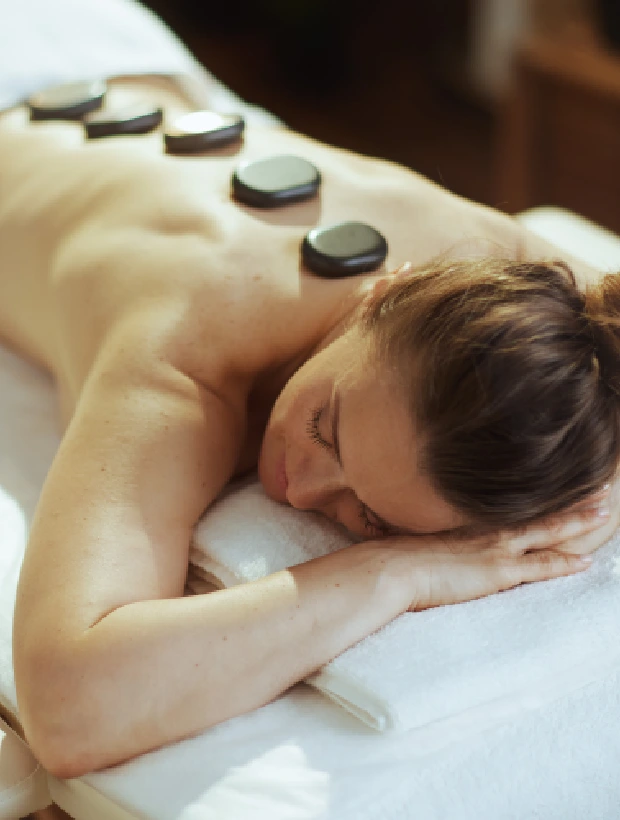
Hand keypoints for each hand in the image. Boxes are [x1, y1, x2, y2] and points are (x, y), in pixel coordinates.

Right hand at [386, 483, 616, 611]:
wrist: (391, 567)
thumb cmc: (398, 556)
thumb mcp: (422, 540)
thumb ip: (438, 539)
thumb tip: (436, 542)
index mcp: (471, 523)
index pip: (514, 507)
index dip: (541, 496)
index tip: (560, 483)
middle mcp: (488, 529)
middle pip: (537, 511)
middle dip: (570, 499)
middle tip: (598, 486)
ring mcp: (496, 547)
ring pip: (547, 530)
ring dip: (578, 520)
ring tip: (604, 508)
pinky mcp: (499, 570)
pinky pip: (541, 566)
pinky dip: (565, 562)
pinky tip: (587, 561)